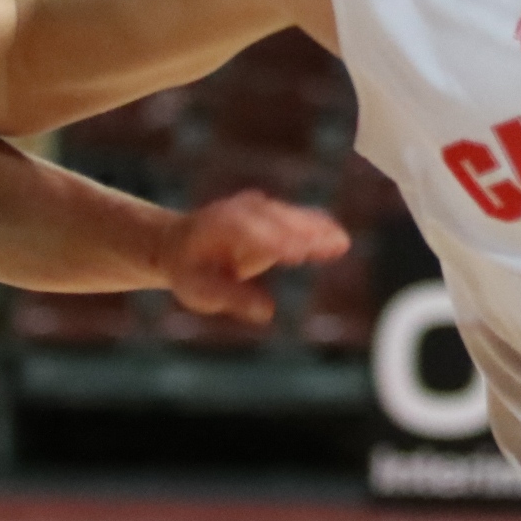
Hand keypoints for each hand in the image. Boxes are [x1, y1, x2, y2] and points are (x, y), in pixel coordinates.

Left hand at [156, 191, 351, 324]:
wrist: (179, 243)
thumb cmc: (191, 271)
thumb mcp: (200, 291)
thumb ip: (233, 298)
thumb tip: (267, 313)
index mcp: (217, 226)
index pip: (248, 230)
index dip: (274, 239)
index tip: (298, 253)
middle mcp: (240, 210)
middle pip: (276, 219)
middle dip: (303, 232)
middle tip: (332, 246)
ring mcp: (259, 207)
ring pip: (291, 216)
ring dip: (316, 228)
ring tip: (341, 244)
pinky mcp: (274, 212)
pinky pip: (299, 216)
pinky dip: (318, 226)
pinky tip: (339, 240)